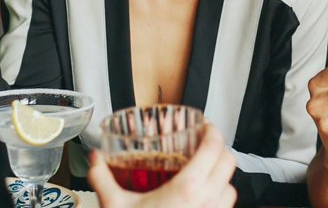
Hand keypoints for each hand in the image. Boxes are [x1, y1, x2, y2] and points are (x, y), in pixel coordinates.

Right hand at [89, 123, 238, 207]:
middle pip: (229, 162)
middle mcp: (208, 201)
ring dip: (221, 176)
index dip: (212, 130)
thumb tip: (96, 159)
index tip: (204, 127)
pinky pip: (226, 207)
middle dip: (217, 150)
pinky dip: (218, 198)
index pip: (214, 147)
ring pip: (231, 186)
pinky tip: (201, 199)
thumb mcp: (116, 204)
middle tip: (203, 146)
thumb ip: (103, 177)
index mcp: (189, 188)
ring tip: (203, 173)